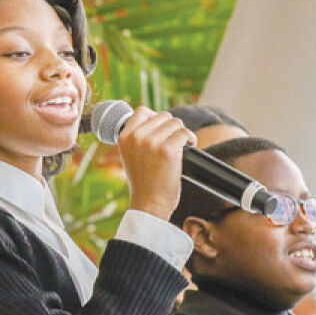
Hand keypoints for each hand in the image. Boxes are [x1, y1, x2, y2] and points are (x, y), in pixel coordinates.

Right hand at [117, 106, 196, 220]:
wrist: (149, 204)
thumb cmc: (143, 183)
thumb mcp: (131, 156)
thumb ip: (138, 138)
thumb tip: (156, 119)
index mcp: (124, 137)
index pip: (142, 111)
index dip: (155, 117)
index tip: (162, 129)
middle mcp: (136, 137)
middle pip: (163, 115)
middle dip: (171, 128)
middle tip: (173, 142)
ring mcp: (152, 142)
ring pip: (176, 123)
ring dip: (181, 134)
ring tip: (181, 147)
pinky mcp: (168, 149)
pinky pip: (185, 133)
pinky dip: (191, 140)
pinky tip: (189, 148)